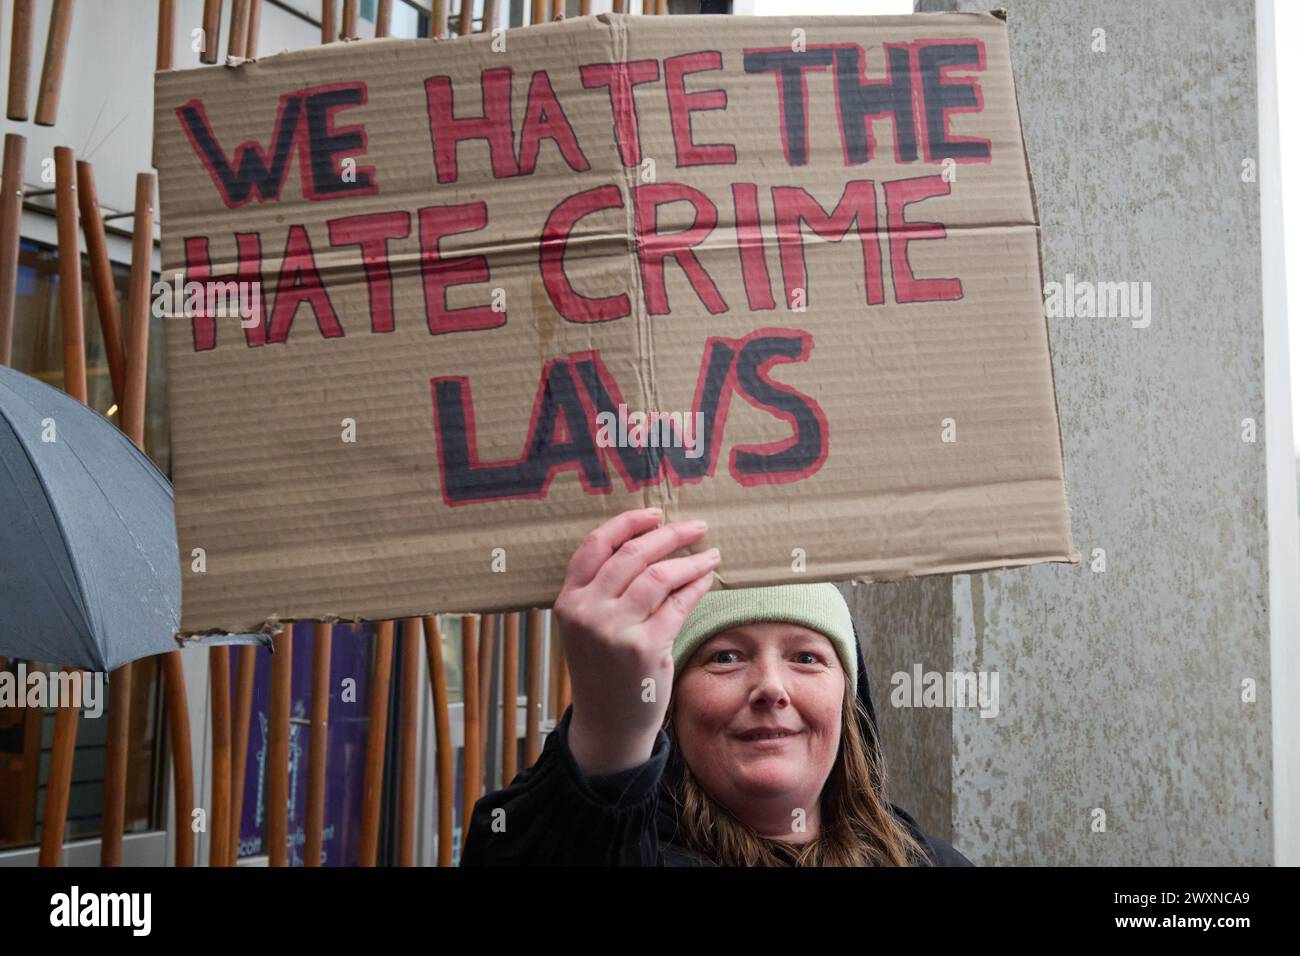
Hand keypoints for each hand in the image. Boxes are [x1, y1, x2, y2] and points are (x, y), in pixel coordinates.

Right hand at [553, 508, 719, 774]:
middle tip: (695, 527)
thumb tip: (650, 542)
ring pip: (658, 576)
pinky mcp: (644, 649)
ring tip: (710, 553)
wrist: (608, 723)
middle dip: (668, 534)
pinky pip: (677, 604)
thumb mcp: (588, 626)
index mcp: (568, 600)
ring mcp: (615, 630)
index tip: (654, 513)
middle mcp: (587, 612)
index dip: (627, 523)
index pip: (594, 545)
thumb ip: (603, 589)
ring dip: (690, 560)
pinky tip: (707, 579)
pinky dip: (696, 586)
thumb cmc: (604, 668)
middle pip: (631, 554)